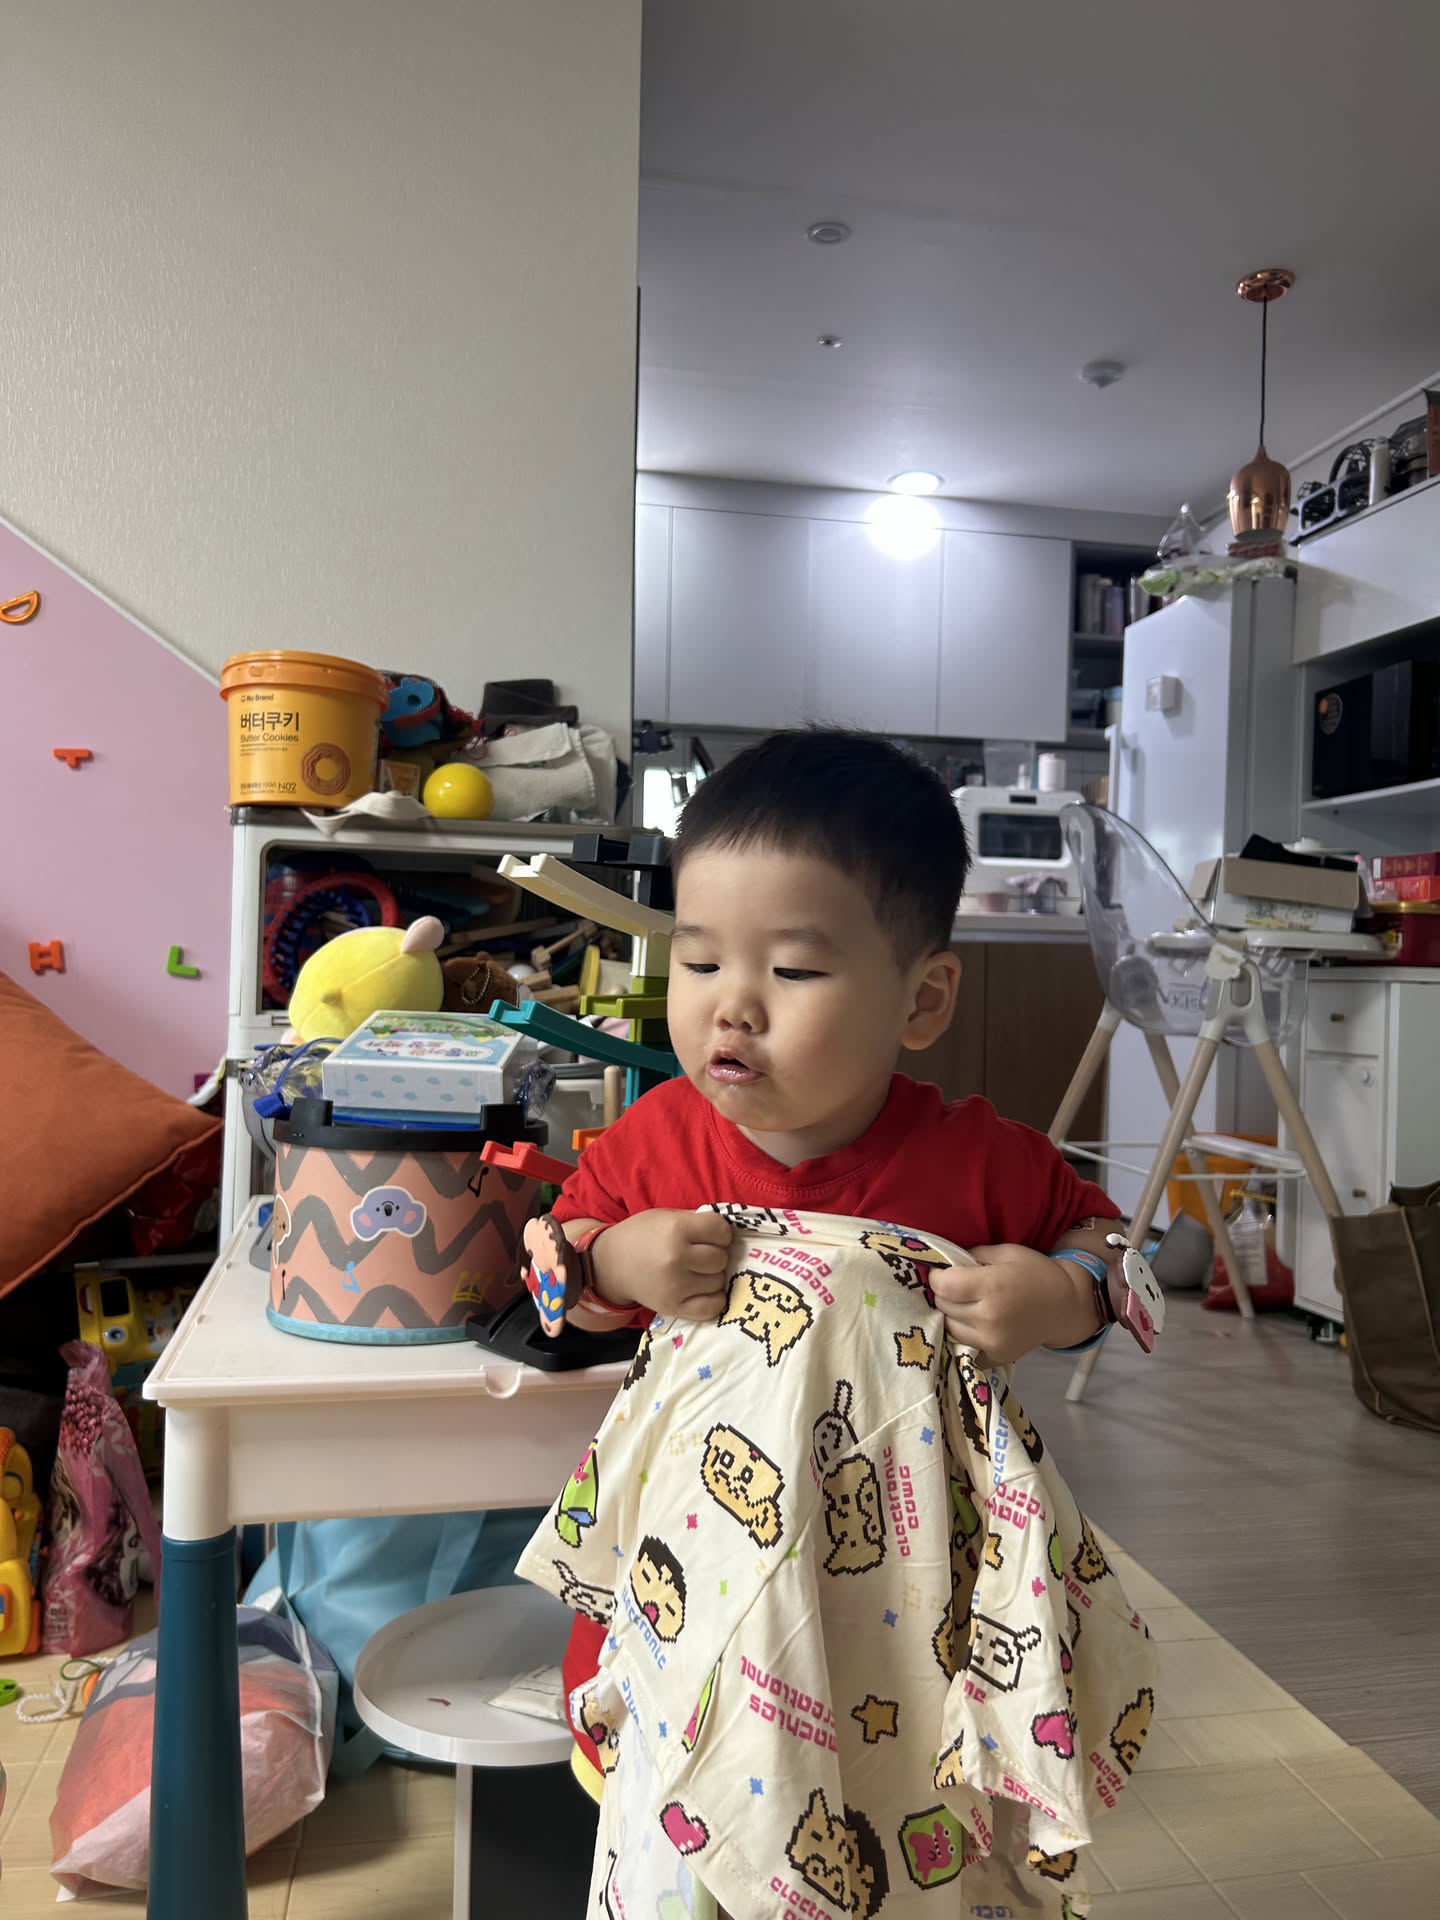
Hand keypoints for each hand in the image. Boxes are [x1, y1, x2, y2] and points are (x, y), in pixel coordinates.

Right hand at [589, 1210, 734, 1322]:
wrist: (611, 1264)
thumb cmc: (642, 1235)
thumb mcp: (667, 1217)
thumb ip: (697, 1222)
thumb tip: (730, 1233)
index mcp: (677, 1229)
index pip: (721, 1230)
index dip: (720, 1232)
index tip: (711, 1235)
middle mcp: (677, 1257)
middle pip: (721, 1258)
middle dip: (715, 1254)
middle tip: (701, 1254)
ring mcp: (675, 1285)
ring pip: (718, 1282)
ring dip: (712, 1276)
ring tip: (696, 1271)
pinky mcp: (673, 1307)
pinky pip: (712, 1307)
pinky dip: (714, 1299)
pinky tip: (703, 1290)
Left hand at [930, 1243, 1100, 1365]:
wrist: (1065, 1306)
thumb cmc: (1036, 1273)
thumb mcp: (1006, 1252)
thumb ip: (974, 1254)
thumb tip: (946, 1262)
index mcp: (991, 1286)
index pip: (943, 1286)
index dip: (937, 1277)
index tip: (942, 1272)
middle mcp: (989, 1317)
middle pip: (944, 1306)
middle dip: (944, 1294)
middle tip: (954, 1287)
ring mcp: (992, 1341)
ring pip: (950, 1328)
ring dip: (951, 1315)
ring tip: (963, 1304)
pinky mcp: (997, 1357)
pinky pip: (965, 1348)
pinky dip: (964, 1336)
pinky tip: (972, 1324)